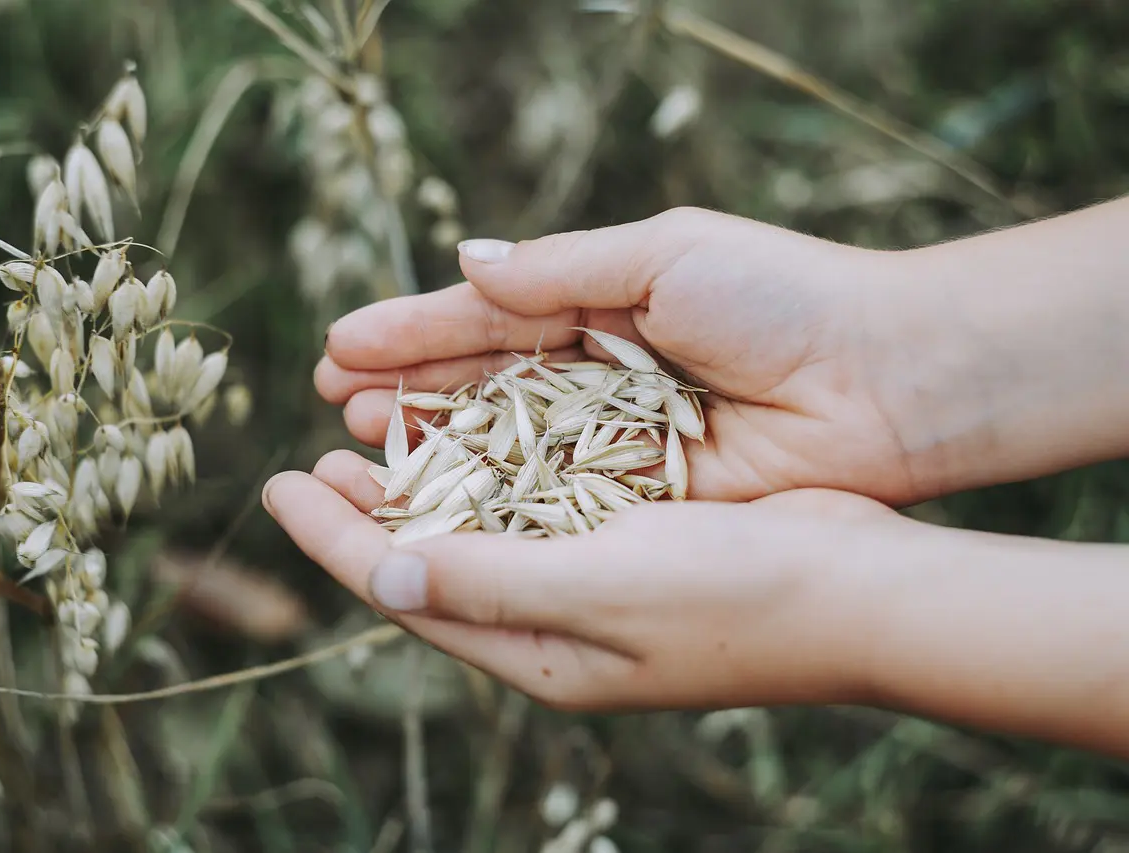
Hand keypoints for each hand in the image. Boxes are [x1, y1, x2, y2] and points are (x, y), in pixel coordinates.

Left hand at [262, 449, 905, 711]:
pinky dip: (492, 467)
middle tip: (311, 457)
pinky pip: (536, 502)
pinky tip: (473, 429)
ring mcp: (594, 584)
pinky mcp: (631, 540)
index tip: (274, 484)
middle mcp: (555, 623)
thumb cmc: (737, 596)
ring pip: (481, 528)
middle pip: (432, 560)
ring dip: (424, 482)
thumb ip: (488, 582)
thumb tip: (379, 572)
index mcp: (538, 651)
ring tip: (371, 435)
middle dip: (366, 511)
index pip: (405, 590)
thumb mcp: (601, 589)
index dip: (333, 539)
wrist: (862, 590)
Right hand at [315, 207, 926, 503]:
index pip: (486, 318)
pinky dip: (495, 499)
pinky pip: (552, 500)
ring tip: (361, 446)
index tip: (340, 346)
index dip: (413, 332)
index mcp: (601, 304)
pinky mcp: (642, 499)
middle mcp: (598, 376)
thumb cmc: (781, 298)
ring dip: (434, 446)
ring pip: (505, 447)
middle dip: (408, 391)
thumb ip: (558, 269)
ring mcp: (615, 442)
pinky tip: (436, 500)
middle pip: (482, 386)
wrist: (886, 381)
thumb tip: (465, 262)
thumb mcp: (664, 256)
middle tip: (333, 403)